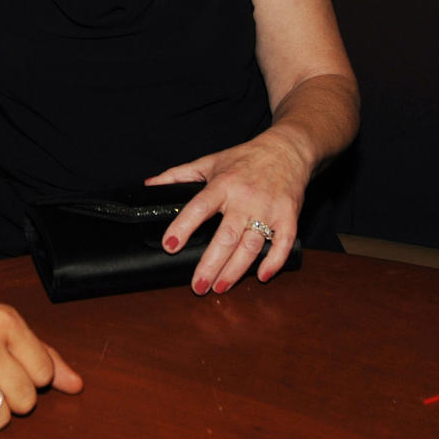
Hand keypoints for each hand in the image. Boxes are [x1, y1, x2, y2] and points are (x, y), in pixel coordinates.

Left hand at [145, 132, 311, 294]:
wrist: (285, 151)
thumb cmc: (243, 159)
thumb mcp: (208, 162)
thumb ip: (178, 175)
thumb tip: (150, 185)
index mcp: (222, 184)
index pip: (199, 207)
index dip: (183, 226)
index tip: (169, 245)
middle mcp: (244, 198)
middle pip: (226, 236)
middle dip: (211, 264)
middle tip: (198, 286)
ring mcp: (268, 209)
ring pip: (251, 245)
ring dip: (235, 270)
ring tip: (220, 287)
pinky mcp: (288, 217)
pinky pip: (283, 244)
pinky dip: (273, 262)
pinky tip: (261, 276)